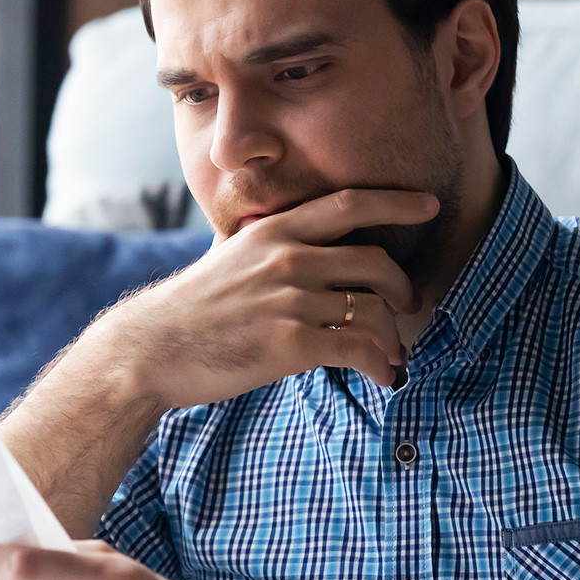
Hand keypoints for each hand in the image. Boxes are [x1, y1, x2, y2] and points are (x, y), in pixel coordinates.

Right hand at [86, 189, 436, 405]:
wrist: (151, 350)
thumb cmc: (190, 309)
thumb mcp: (227, 257)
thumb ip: (264, 246)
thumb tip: (290, 241)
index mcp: (273, 232)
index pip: (348, 204)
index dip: (396, 202)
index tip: (429, 205)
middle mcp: (287, 259)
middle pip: (376, 262)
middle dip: (403, 289)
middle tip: (409, 307)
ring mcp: (290, 300)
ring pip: (374, 311)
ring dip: (394, 338)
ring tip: (393, 355)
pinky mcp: (291, 344)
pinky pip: (359, 350)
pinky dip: (381, 366)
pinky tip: (383, 378)